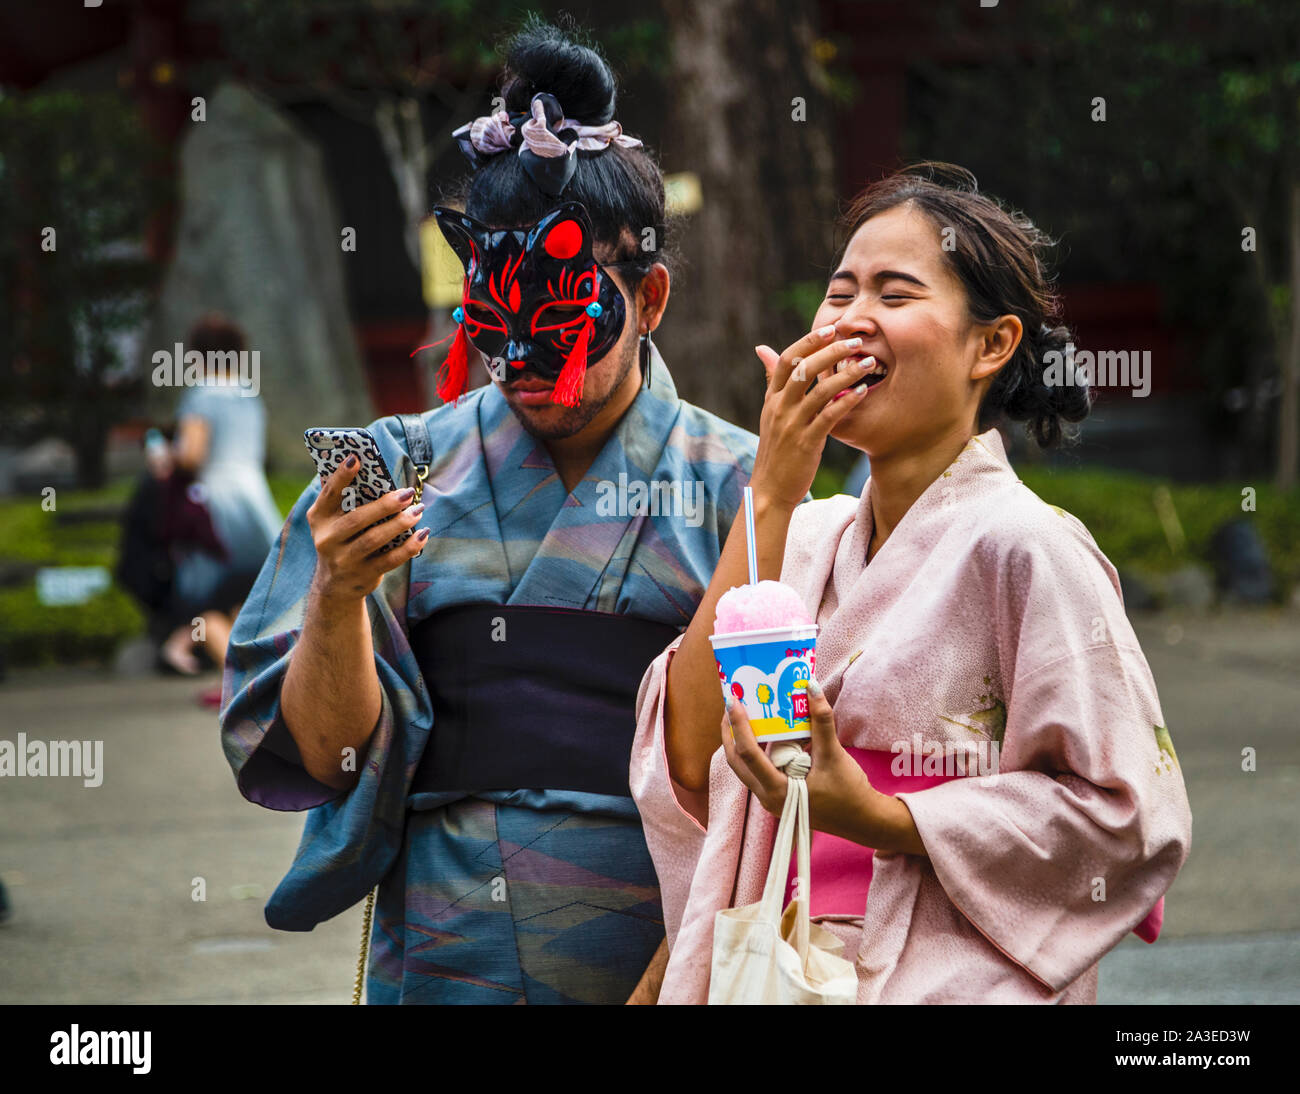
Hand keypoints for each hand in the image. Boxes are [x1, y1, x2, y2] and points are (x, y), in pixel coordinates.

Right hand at [306, 456, 428, 603]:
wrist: (335, 585)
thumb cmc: (340, 539)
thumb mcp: (331, 520)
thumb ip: (342, 497)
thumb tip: (361, 463)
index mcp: (319, 518)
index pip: (329, 494)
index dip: (341, 476)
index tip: (356, 458)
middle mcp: (327, 539)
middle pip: (357, 520)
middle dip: (385, 505)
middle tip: (407, 494)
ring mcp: (344, 560)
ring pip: (374, 539)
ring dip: (400, 524)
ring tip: (418, 510)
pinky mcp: (363, 575)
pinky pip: (390, 560)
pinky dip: (409, 548)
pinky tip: (422, 534)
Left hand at [720, 678, 925, 854]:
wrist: (863, 820)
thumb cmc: (849, 793)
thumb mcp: (834, 755)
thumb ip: (821, 722)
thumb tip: (811, 687)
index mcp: (777, 791)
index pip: (748, 754)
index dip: (739, 726)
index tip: (734, 701)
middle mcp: (767, 797)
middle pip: (737, 762)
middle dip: (730, 732)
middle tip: (731, 704)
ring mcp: (771, 799)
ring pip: (745, 767)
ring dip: (740, 741)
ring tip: (741, 714)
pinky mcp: (778, 796)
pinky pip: (758, 770)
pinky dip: (755, 750)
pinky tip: (763, 733)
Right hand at [750, 324, 874, 511]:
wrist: (770, 489)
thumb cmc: (776, 449)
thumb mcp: (770, 412)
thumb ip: (772, 380)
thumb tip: (762, 348)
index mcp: (772, 398)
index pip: (786, 360)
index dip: (809, 341)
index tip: (832, 328)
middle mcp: (780, 408)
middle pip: (803, 369)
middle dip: (831, 351)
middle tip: (856, 342)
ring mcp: (792, 425)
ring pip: (819, 391)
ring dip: (846, 373)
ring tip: (868, 363)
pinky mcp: (806, 443)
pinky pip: (829, 416)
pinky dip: (847, 401)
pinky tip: (863, 391)